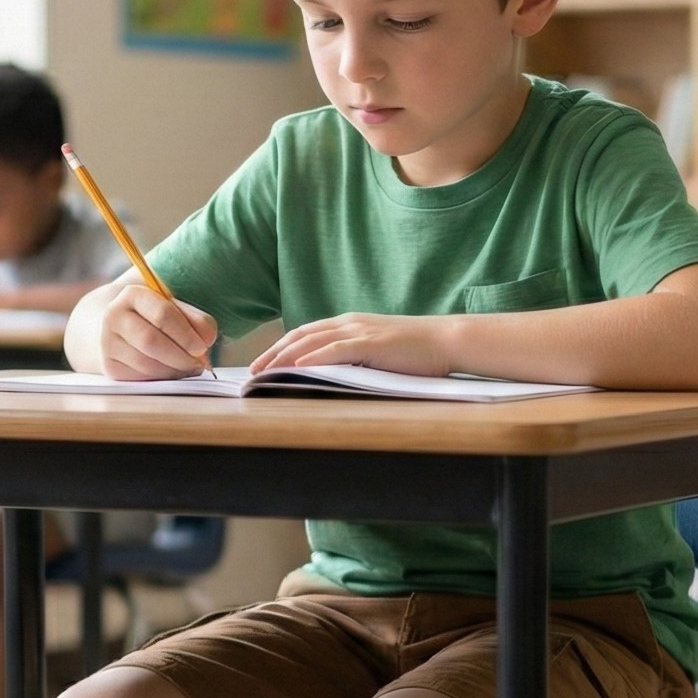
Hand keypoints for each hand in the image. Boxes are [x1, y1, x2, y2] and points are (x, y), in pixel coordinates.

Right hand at [98, 283, 217, 378]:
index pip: (162, 314)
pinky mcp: (110, 366)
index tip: (203, 346)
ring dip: (174, 370)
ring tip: (190, 368)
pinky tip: (173, 372)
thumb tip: (208, 338)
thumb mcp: (173, 304)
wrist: (118, 325)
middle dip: (181, 356)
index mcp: (132, 294)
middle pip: (151, 341)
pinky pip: (140, 378)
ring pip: (146, 364)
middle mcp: (114, 317)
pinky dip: (162, 378)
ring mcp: (108, 343)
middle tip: (200, 363)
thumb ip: (194, 317)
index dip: (185, 334)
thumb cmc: (153, 313)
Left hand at [250, 313, 458, 376]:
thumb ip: (354, 358)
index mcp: (349, 324)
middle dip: (272, 354)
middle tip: (251, 372)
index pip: (305, 335)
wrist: (446, 340)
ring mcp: (359, 332)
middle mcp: (349, 323)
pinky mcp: (371, 344)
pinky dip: (313, 358)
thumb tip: (333, 374)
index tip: (261, 363)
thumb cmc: (416, 351)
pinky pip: (336, 350)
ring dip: (284, 358)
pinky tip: (296, 368)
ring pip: (311, 342)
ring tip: (264, 372)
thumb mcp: (378, 352)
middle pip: (300, 337)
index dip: (279, 348)